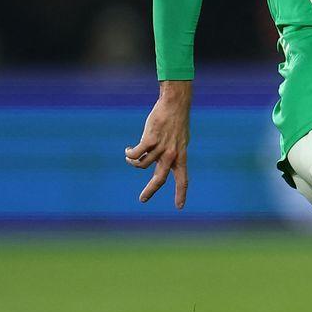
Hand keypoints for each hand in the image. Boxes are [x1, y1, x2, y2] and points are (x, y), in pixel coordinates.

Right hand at [125, 81, 191, 207]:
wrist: (175, 104)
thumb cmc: (177, 121)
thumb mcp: (180, 139)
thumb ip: (174, 152)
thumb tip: (166, 161)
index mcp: (181, 156)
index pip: (183, 179)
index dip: (181, 193)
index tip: (179, 207)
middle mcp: (172, 155)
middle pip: (160, 178)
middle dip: (150, 190)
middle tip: (142, 200)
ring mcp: (161, 148)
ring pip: (141, 164)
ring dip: (133, 162)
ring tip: (130, 156)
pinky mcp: (150, 140)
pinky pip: (135, 154)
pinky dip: (130, 154)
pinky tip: (128, 151)